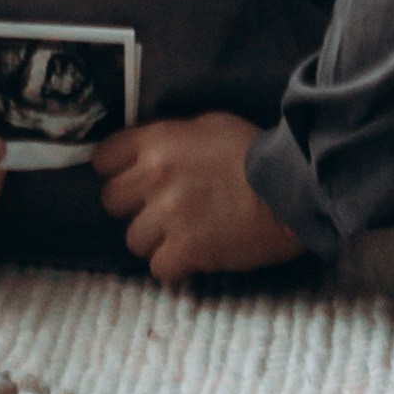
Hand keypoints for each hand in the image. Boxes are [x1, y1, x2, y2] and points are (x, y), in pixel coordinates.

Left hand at [92, 113, 304, 284]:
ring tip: (181, 234)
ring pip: (133, 240)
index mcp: (157, 142)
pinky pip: (159, 268)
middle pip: (111, 201)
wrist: (289, 188)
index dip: (115, 170)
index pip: (104, 158)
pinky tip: (192, 255)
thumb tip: (150, 150)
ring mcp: (168, 215)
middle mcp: (154, 177)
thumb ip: (171, 137)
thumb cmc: (253, 152)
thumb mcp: (208, 124)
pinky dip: (174, 266)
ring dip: (154, 240)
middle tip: (158, 210)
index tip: (129, 179)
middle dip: (131, 207)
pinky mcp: (186, 250)